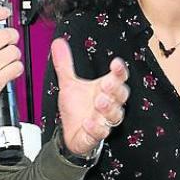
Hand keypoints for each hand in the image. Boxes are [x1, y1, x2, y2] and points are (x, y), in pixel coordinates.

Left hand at [51, 38, 128, 156]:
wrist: (72, 133)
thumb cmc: (76, 108)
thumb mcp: (68, 83)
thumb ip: (65, 64)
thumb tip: (58, 43)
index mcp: (104, 89)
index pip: (118, 78)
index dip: (119, 71)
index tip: (115, 63)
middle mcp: (108, 104)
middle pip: (121, 95)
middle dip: (115, 89)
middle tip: (107, 83)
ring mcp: (104, 120)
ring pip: (114, 115)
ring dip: (108, 108)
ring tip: (99, 101)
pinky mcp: (96, 135)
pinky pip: (101, 133)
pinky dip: (95, 128)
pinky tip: (88, 122)